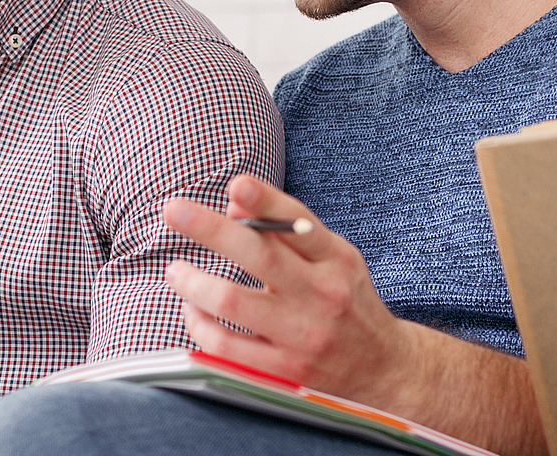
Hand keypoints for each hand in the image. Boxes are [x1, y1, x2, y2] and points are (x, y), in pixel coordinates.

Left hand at [161, 174, 543, 455]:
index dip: (266, 201)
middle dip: (210, 229)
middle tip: (173, 210)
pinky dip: (199, 323)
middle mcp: (323, 296)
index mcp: (337, 261)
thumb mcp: (332, 260)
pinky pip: (225, 346)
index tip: (236, 183)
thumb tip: (233, 201)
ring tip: (175, 270)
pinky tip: (191, 309)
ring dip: (193, 281)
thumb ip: (287, 231)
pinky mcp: (284, 373)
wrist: (383, 371)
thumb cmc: (345, 302)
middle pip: (259, 256)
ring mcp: (303, 337)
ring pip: (233, 301)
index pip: (298, 224)